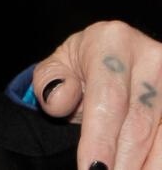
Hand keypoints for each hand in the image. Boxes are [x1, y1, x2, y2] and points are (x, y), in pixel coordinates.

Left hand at [33, 21, 161, 169]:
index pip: (107, 100)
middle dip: (124, 162)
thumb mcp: (57, 67)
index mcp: (112, 42)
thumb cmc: (82, 67)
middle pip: (139, 123)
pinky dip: (158, 160)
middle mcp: (151, 58)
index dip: (101, 140)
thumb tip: (57, 99)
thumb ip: (49, 82)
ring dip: (147, 166)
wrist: (113, 56)